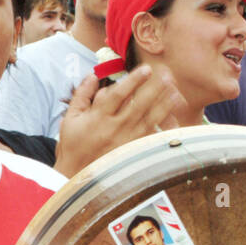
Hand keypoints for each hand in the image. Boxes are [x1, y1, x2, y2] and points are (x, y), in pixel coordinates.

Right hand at [55, 65, 182, 174]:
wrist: (76, 175)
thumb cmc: (72, 145)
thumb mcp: (70, 118)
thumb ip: (82, 95)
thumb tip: (93, 75)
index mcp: (98, 118)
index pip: (118, 95)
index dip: (134, 81)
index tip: (146, 69)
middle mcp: (114, 129)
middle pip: (139, 105)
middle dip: (154, 88)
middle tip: (167, 74)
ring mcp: (125, 141)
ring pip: (148, 120)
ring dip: (164, 105)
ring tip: (175, 91)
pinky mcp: (132, 151)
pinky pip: (150, 137)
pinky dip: (162, 127)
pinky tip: (173, 118)